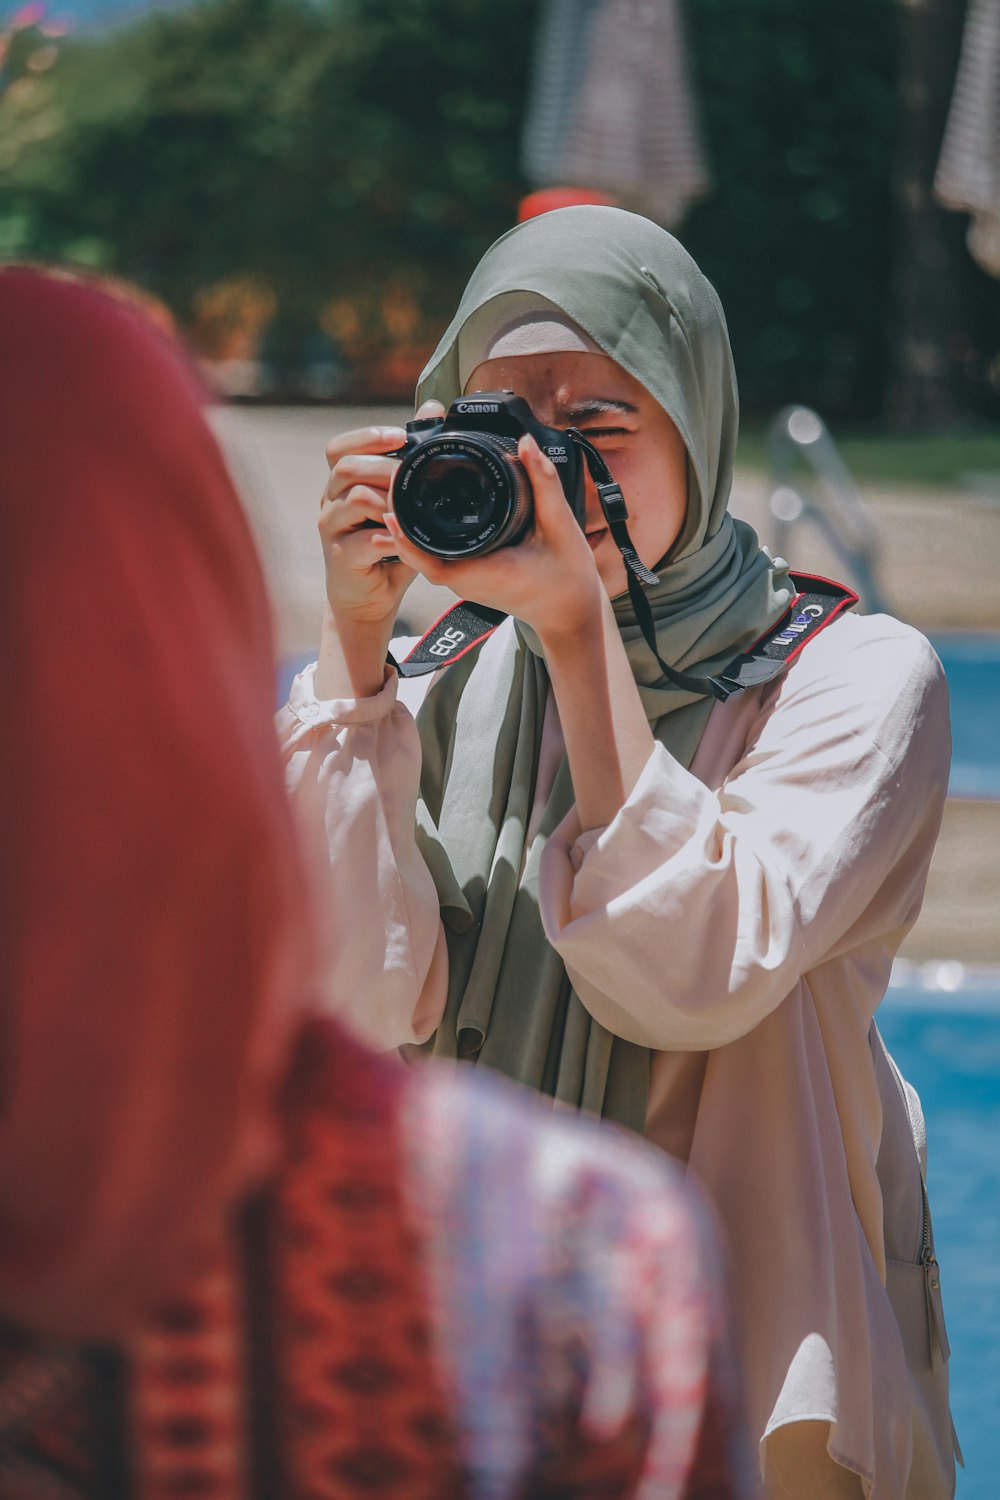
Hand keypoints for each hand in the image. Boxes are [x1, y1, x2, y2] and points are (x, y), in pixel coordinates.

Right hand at [319, 400, 444, 627]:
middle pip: (346, 467)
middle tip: (411, 476)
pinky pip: (361, 539)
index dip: (367, 436)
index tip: (400, 436)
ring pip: (354, 498)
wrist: (371, 599)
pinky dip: (387, 538)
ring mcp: (332, 529)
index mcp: (342, 485)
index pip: (339, 448)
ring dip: (388, 501)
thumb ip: (413, 464)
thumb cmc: (388, 549)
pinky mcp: (339, 557)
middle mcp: (330, 502)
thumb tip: (432, 410)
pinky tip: (402, 540)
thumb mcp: (405, 505)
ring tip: (409, 510)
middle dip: (383, 466)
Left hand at [373, 434, 605, 645]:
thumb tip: (525, 444)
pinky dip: (422, 535)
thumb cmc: (568, 577)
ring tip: (401, 488)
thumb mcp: (560, 526)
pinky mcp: (467, 576)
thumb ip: (544, 482)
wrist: (571, 612)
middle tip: (393, 481)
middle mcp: (466, 581)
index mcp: (483, 572)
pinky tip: (420, 510)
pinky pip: (434, 557)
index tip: (390, 508)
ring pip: (422, 555)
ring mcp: (464, 581)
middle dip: (399, 520)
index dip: (403, 536)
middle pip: (416, 553)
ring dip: (408, 527)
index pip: (427, 560)